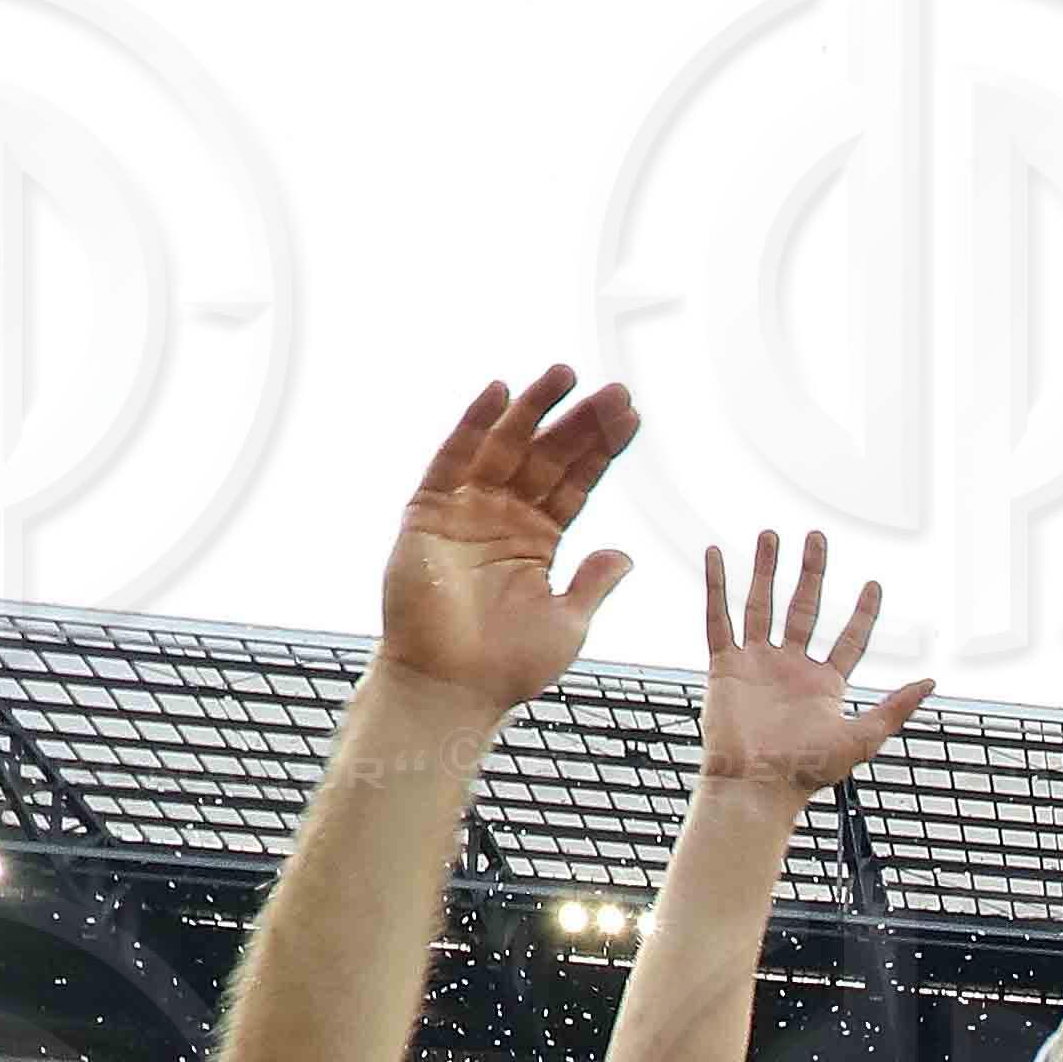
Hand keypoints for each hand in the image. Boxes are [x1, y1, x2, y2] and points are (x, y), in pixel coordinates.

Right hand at [373, 371, 637, 716]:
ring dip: (534, 408)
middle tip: (613, 387)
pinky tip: (500, 392)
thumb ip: (595, 583)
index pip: (577, 482)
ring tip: (566, 374)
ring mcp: (466, 511)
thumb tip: (624, 553)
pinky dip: (473, 424)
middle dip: (579, 421)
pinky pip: (452, 458)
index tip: (634, 415)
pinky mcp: (429, 512)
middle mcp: (503, 518)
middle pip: (547, 456)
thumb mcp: (568, 622)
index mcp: (539, 540)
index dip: (603, 449)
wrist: (452, 688)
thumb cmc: (507, 667)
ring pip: (505, 446)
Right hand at [694, 531, 933, 804]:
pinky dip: (717, 586)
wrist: (756, 786)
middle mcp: (790, 667)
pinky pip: (718, 618)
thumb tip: (931, 682)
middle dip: (811, 573)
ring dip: (766, 570)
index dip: (862, 612)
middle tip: (817, 538)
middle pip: (803, 608)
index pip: (849, 638)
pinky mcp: (724, 665)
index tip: (874, 583)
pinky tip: (716, 555)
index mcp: (824, 684)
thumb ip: (895, 708)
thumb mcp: (862, 738)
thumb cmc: (807, 772)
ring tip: (771, 535)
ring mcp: (757, 663)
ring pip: (762, 604)